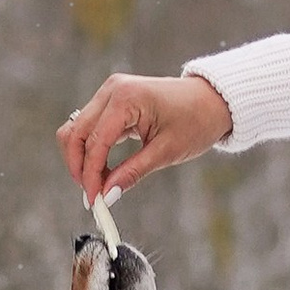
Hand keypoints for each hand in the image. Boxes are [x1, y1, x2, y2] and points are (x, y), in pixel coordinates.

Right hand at [58, 71, 231, 207]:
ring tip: (98, 184)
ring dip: (82, 158)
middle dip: (79, 167)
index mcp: (126, 98)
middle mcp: (113, 89)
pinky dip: (92, 149)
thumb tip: (108, 194)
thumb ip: (133, 172)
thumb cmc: (197, 120)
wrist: (213, 100)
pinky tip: (104, 170)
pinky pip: (91, 126)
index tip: (94, 200)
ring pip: (78, 129)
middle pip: (76, 133)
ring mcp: (111, 91)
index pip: (95, 142)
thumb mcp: (166, 151)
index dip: (90, 175)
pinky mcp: (113, 99)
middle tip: (92, 195)